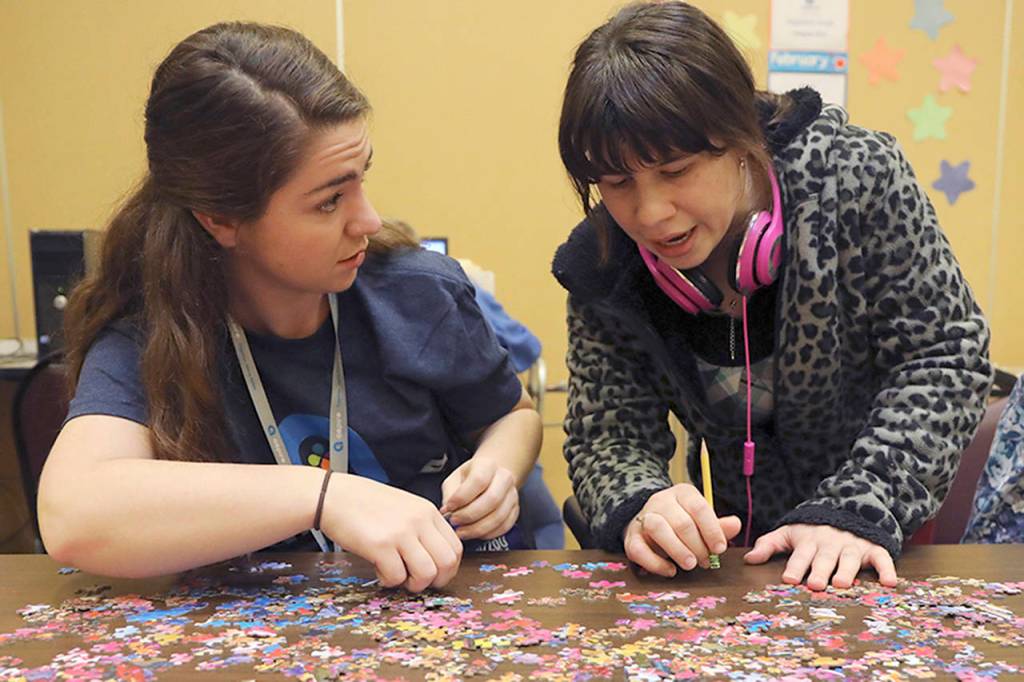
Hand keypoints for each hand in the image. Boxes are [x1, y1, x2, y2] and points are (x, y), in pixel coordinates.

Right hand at [320, 475, 461, 591]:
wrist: (333, 496)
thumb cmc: (364, 503)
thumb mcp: (404, 507)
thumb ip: (422, 528)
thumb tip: (435, 558)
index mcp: (427, 511)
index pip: (456, 547)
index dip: (448, 568)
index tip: (435, 575)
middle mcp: (419, 520)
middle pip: (447, 563)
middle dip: (435, 581)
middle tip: (417, 581)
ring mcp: (401, 532)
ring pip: (426, 574)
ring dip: (412, 583)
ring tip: (396, 575)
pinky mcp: (380, 545)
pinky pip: (396, 577)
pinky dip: (388, 580)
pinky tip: (378, 570)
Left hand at [440, 458, 517, 540]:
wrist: (490, 479)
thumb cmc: (469, 479)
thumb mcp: (454, 479)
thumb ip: (450, 494)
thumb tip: (447, 512)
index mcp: (487, 465)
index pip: (479, 480)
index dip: (462, 497)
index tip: (449, 507)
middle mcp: (504, 478)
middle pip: (492, 499)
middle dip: (470, 515)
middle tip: (455, 521)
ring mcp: (512, 495)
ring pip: (499, 516)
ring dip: (477, 528)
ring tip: (462, 531)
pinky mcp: (515, 510)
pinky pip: (504, 526)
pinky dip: (488, 534)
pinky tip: (475, 533)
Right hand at [623, 483, 742, 576]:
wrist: (648, 522)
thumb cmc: (682, 523)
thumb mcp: (701, 521)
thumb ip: (718, 525)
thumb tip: (736, 525)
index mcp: (682, 494)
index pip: (699, 507)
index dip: (711, 529)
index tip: (720, 549)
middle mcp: (661, 501)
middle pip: (681, 521)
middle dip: (697, 545)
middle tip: (705, 562)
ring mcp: (643, 518)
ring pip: (657, 528)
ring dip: (677, 550)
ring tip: (690, 565)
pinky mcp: (631, 537)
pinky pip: (638, 549)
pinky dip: (655, 563)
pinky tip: (670, 571)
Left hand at [743, 524, 897, 589]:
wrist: (846, 509)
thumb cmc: (811, 530)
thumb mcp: (789, 533)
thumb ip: (768, 544)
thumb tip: (748, 559)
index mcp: (809, 541)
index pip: (800, 555)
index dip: (794, 566)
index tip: (788, 578)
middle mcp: (830, 543)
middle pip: (824, 558)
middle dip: (819, 570)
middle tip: (814, 584)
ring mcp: (852, 545)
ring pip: (849, 559)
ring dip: (846, 571)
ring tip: (841, 584)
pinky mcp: (872, 548)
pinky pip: (881, 558)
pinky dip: (886, 569)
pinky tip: (889, 582)